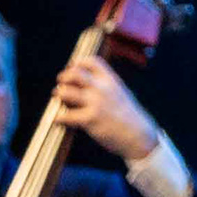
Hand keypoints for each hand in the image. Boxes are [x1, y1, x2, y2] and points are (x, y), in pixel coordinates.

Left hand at [51, 51, 162, 165]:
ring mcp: (96, 103)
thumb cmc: (128, 115)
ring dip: (59, 94)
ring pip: (66, 92)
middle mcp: (103, 88)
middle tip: (61, 83)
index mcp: (112, 80)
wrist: (138, 134)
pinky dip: (59, 117)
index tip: (72, 67)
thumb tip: (85, 85)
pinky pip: (66, 116)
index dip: (79, 63)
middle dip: (64, 77)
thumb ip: (105, 87)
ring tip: (59, 98)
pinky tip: (58, 119)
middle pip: (75, 74)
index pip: (92, 62)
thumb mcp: (120, 93)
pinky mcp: (90, 119)